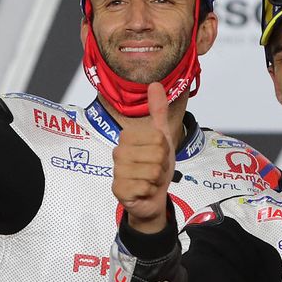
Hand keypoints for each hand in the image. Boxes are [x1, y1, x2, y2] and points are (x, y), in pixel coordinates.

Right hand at [111, 83, 173, 233]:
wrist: (151, 198)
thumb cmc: (154, 167)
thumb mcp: (162, 137)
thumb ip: (158, 110)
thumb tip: (155, 84)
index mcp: (127, 136)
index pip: (159, 137)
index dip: (164, 148)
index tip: (158, 155)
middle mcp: (118, 152)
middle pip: (157, 153)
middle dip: (162, 164)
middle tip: (155, 169)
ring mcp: (117, 171)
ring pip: (153, 171)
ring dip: (157, 179)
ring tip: (150, 180)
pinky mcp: (119, 190)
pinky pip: (145, 187)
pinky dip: (150, 191)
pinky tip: (143, 191)